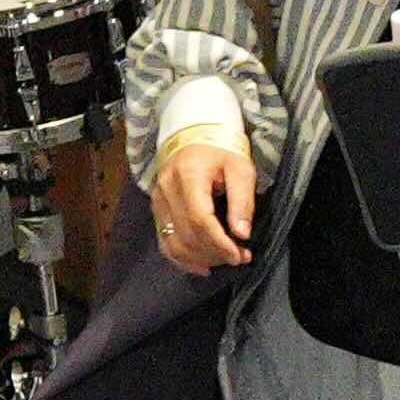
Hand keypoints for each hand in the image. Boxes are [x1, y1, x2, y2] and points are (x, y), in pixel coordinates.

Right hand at [149, 126, 257, 273]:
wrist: (194, 133)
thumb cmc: (220, 150)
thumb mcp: (240, 168)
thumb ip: (242, 201)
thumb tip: (241, 233)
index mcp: (188, 175)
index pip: (200, 219)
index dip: (220, 243)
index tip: (239, 255)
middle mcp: (167, 189)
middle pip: (187, 234)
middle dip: (215, 253)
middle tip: (239, 258)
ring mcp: (158, 200)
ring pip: (173, 242)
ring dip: (200, 259)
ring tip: (223, 260)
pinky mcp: (157, 208)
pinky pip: (165, 240)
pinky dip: (182, 258)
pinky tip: (201, 265)